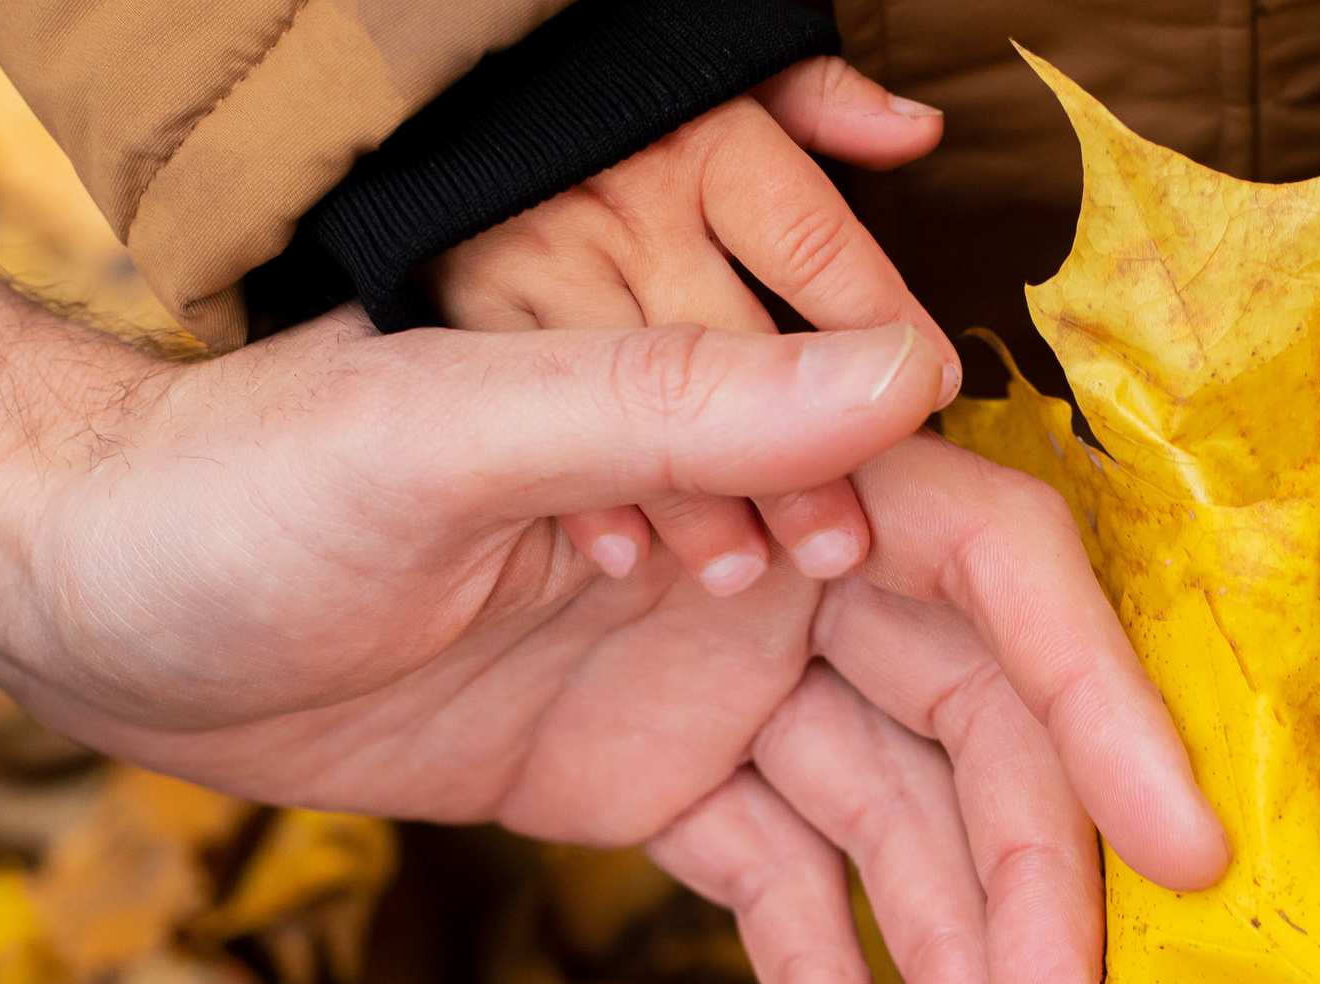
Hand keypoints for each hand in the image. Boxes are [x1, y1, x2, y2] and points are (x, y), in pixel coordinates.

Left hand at [0, 192, 1226, 983]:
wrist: (95, 591)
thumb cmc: (240, 486)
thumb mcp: (441, 436)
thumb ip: (673, 413)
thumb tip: (910, 371)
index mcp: (753, 467)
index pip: (989, 577)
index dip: (1100, 709)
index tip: (1179, 851)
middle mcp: (776, 572)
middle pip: (969, 736)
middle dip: (1031, 895)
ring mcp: (723, 685)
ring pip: (892, 832)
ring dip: (953, 968)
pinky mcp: (657, 782)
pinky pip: (781, 891)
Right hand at [427, 57, 958, 591]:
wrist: (387, 139)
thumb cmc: (594, 116)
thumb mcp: (707, 79)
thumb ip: (810, 105)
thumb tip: (915, 129)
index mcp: (695, 134)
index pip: (811, 239)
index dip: (882, 324)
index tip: (933, 393)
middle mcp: (615, 193)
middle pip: (734, 343)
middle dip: (800, 454)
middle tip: (843, 542)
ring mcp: (530, 255)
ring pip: (640, 397)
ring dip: (696, 495)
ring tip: (744, 568)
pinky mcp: (453, 311)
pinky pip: (537, 422)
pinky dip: (584, 495)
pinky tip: (626, 555)